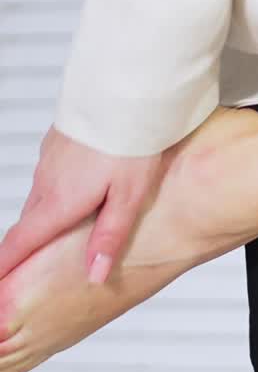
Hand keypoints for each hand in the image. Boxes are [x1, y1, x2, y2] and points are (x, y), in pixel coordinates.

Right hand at [0, 127, 164, 284]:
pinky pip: (48, 185)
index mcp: (61, 201)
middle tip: (11, 275)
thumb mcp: (128, 200)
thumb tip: (93, 275)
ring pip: (39, 205)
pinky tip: (62, 209)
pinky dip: (48, 203)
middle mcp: (47, 183)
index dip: (6, 266)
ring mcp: (48, 164)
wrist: (123, 95)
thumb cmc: (132, 146)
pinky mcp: (56, 150)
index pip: (23, 242)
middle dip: (17, 251)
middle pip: (28, 227)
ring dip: (35, 227)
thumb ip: (109, 238)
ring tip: (36, 249)